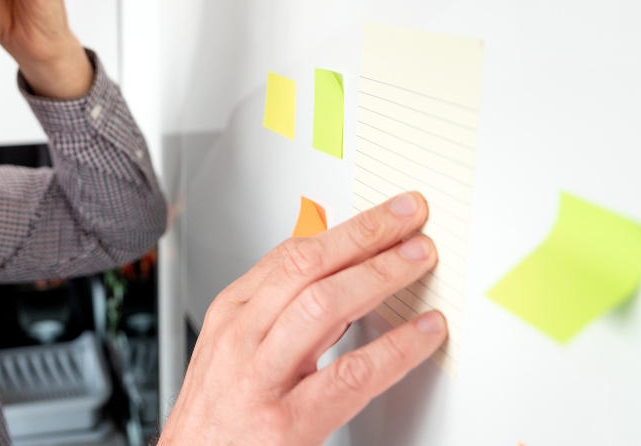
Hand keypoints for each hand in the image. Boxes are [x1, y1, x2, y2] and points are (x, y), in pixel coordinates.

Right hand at [158, 192, 446, 444]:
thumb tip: (340, 274)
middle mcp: (240, 339)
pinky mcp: (285, 423)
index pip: (290, 253)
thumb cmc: (218, 416)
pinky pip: (350, 375)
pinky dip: (395, 349)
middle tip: (410, 221)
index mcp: (231, 315)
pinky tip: (422, 334)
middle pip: (307, 267)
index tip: (386, 215)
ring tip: (418, 262)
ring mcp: (260, 379)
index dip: (346, 228)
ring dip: (380, 276)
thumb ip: (281, 313)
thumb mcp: (236, 350)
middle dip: (365, 237)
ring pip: (324, 306)